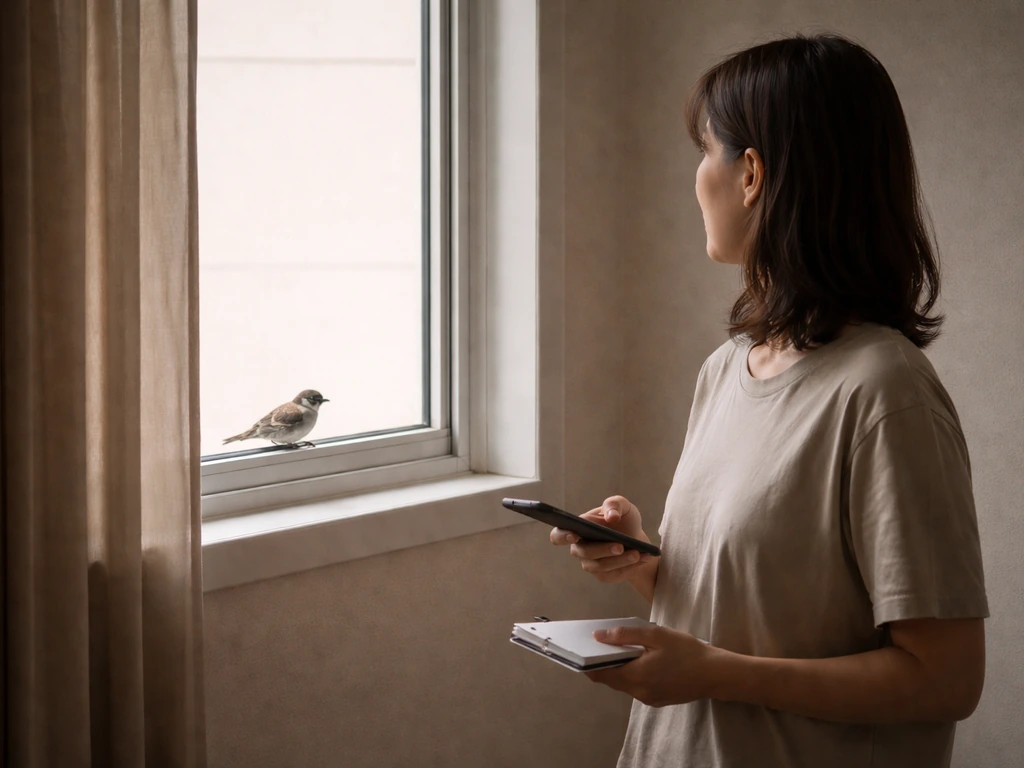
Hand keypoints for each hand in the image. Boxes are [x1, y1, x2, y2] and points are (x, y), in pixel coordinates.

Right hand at [549, 495, 655, 583]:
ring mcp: (591, 564)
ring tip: (638, 553)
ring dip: (620, 561)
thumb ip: (614, 505)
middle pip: (584, 553)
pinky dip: (630, 567)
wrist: (636, 537)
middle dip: (602, 550)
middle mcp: (580, 549)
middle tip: (620, 546)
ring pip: (601, 567)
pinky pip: (615, 575)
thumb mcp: (622, 506)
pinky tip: (644, 558)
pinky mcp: (605, 575)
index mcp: (577, 529)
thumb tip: (611, 516)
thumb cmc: (622, 519)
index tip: (575, 534)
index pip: (558, 536)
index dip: (562, 536)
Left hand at [585, 624, 721, 707]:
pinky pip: (636, 686)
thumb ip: (625, 635)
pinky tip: (639, 658)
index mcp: (636, 676)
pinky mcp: (656, 699)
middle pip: (610, 679)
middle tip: (600, 642)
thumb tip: (599, 636)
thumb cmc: (688, 651)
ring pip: (623, 683)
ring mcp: (648, 698)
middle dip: (603, 662)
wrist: (716, 674)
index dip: (588, 662)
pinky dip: (632, 673)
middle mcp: (639, 692)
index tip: (581, 648)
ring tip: (621, 647)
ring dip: (619, 667)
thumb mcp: (656, 635)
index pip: (600, 674)